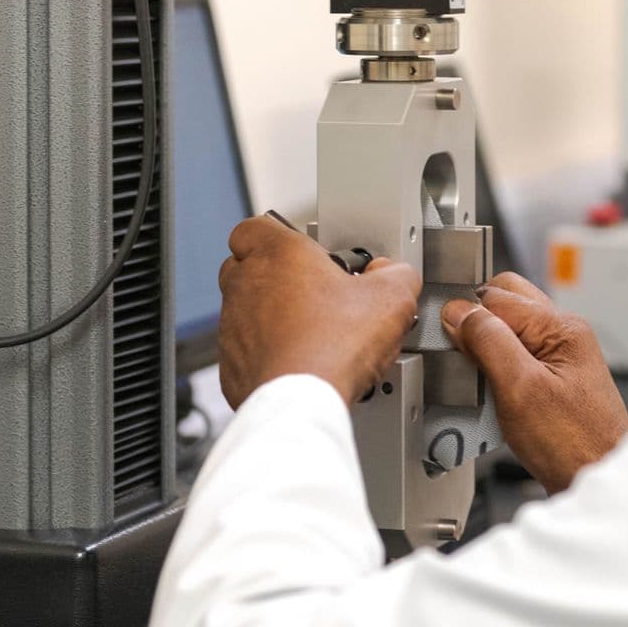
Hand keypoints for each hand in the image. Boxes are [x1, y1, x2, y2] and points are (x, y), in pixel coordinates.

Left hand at [218, 217, 420, 409]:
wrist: (302, 401)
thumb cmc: (333, 346)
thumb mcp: (391, 297)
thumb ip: (396, 273)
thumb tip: (395, 274)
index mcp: (278, 253)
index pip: (257, 226)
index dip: (279, 236)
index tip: (306, 253)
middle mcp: (246, 283)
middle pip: (250, 266)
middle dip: (279, 277)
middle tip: (315, 294)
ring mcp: (233, 324)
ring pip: (247, 310)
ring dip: (274, 317)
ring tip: (313, 333)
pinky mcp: (231, 362)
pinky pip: (247, 350)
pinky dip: (269, 353)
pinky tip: (300, 362)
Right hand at [442, 273, 627, 493]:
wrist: (596, 479)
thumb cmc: (573, 444)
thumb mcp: (520, 389)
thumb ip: (489, 342)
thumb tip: (459, 312)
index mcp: (560, 327)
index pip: (496, 296)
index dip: (466, 316)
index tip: (449, 341)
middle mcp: (562, 335)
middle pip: (503, 304)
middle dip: (476, 325)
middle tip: (462, 357)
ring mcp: (558, 356)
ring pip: (506, 331)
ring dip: (485, 350)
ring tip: (480, 382)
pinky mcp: (552, 379)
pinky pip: (514, 358)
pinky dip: (496, 372)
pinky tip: (493, 396)